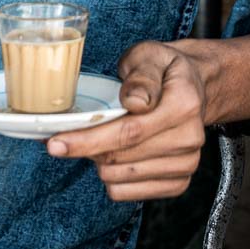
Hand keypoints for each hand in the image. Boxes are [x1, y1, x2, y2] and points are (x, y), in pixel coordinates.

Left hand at [45, 41, 208, 200]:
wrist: (193, 88)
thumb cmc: (162, 69)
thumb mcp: (149, 55)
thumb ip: (141, 75)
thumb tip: (134, 101)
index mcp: (184, 104)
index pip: (129, 131)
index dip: (88, 140)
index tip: (56, 142)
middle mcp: (190, 138)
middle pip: (120, 158)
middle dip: (86, 148)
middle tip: (69, 134)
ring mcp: (186, 164)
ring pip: (118, 178)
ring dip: (99, 161)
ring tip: (101, 138)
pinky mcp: (178, 183)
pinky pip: (126, 193)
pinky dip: (111, 176)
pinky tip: (115, 155)